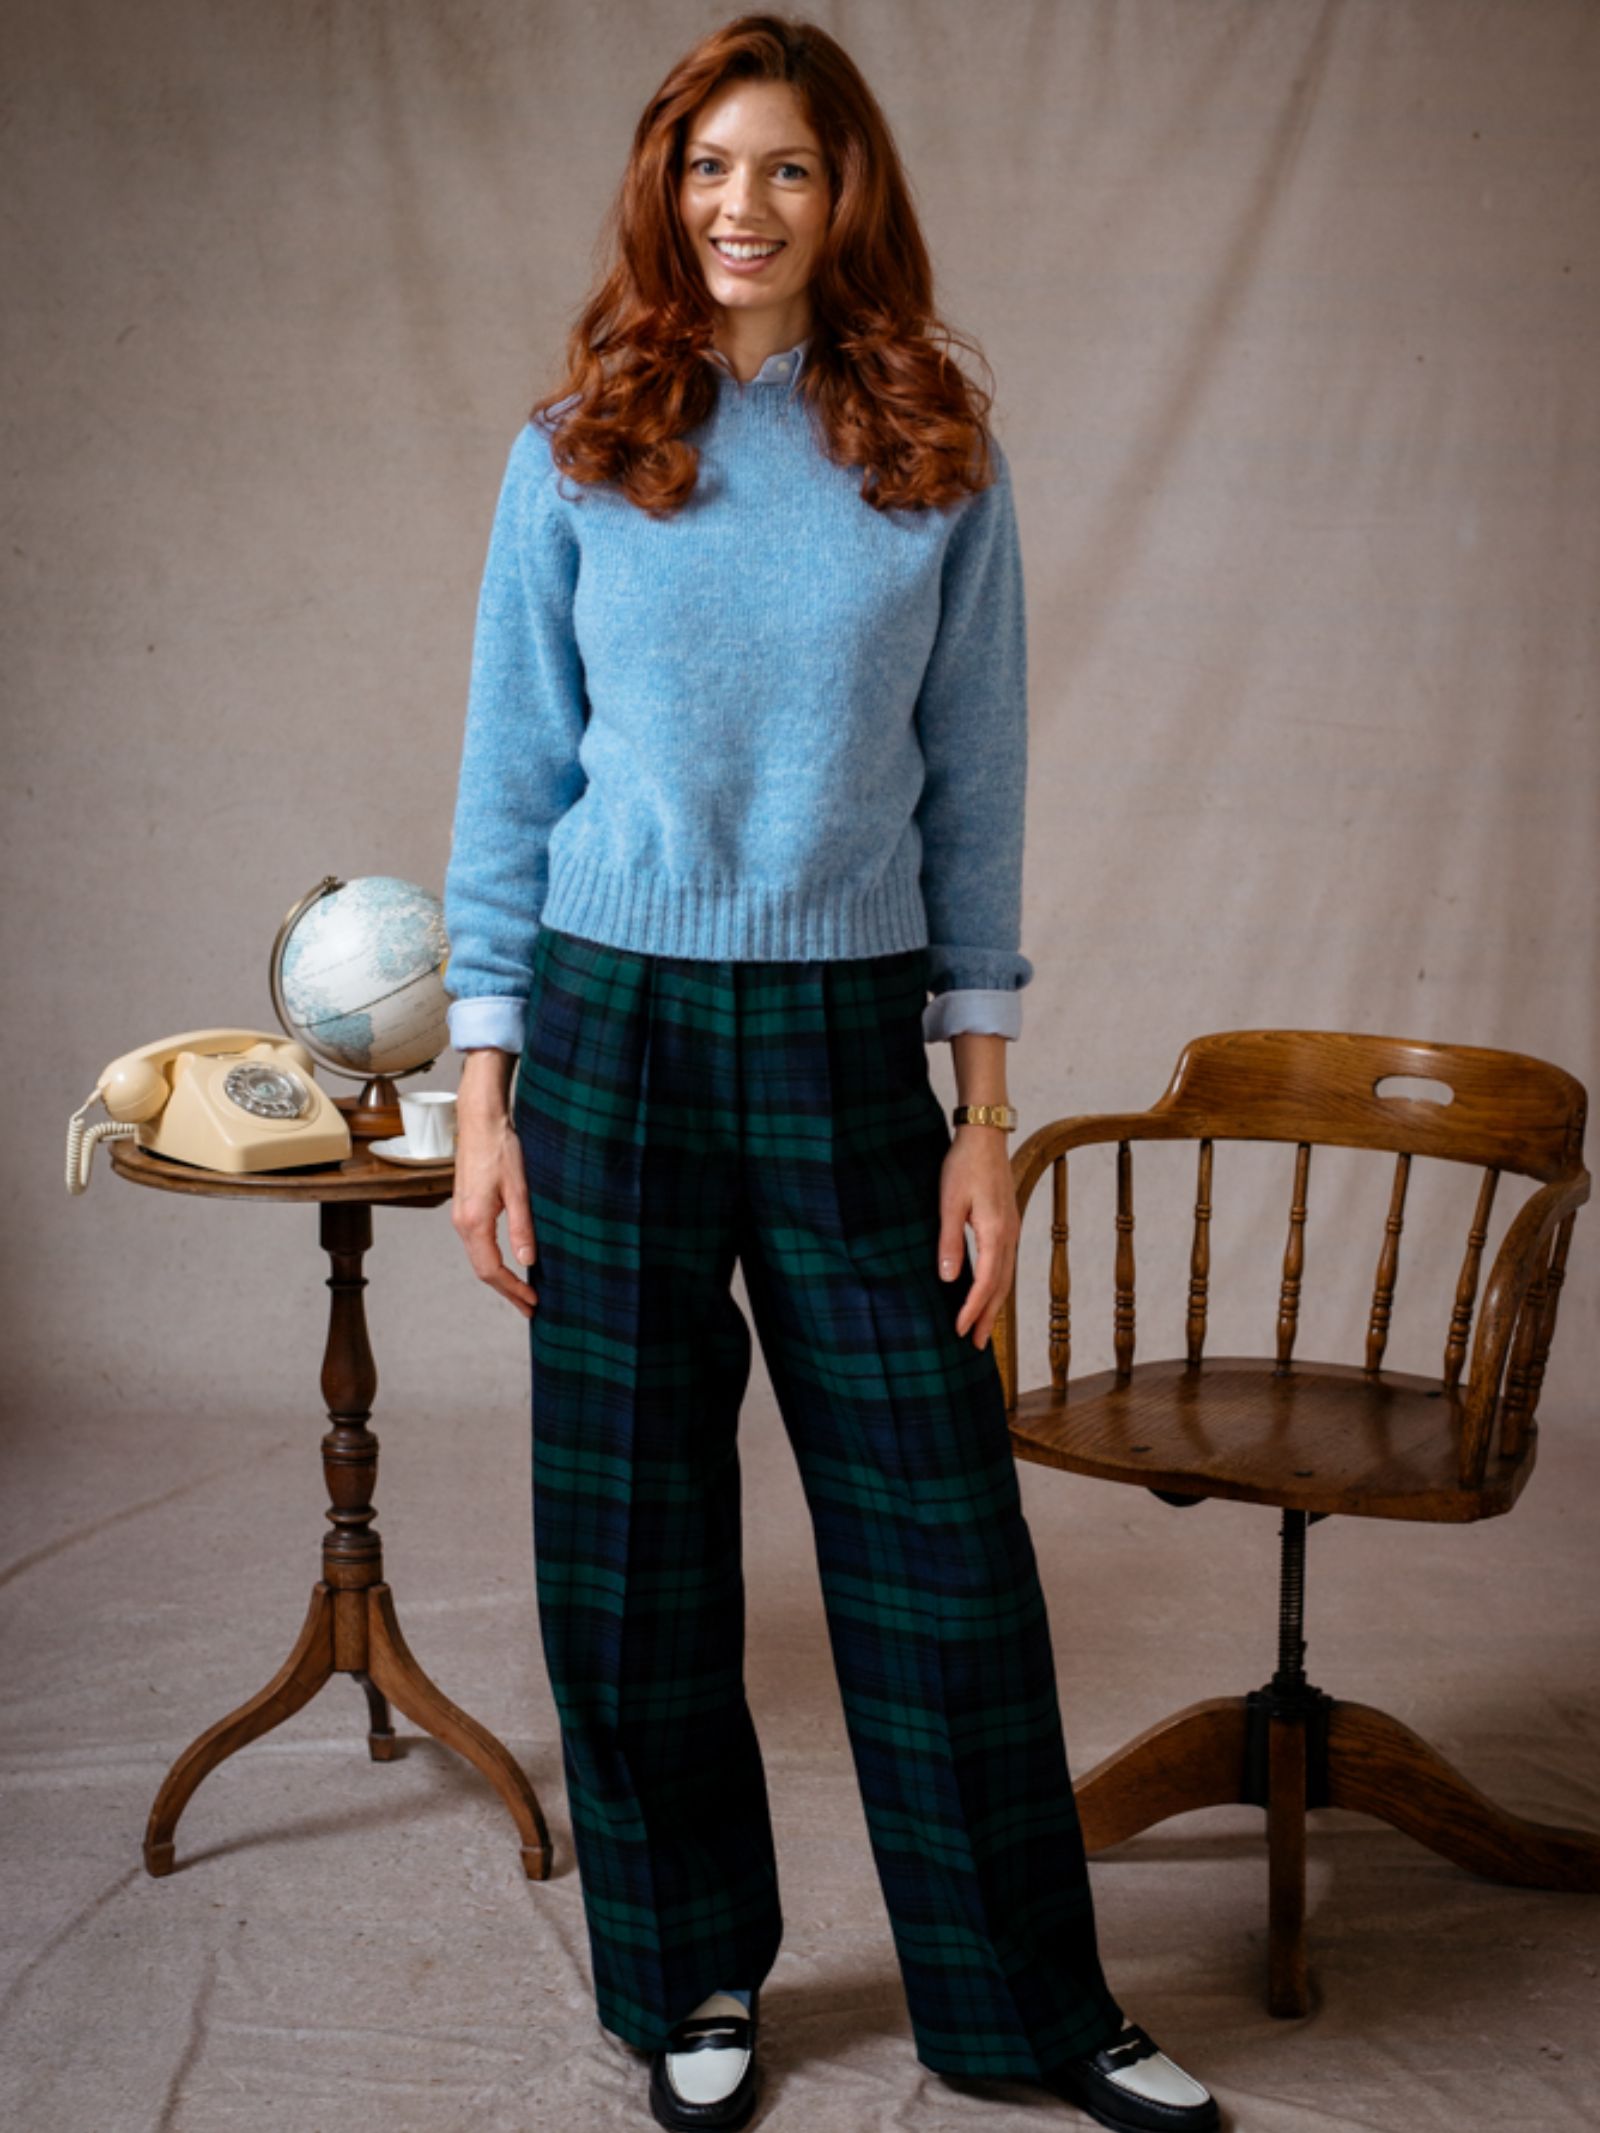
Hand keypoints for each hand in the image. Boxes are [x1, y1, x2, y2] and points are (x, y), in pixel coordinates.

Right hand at [451, 1051, 537, 1319]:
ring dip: (499, 1277)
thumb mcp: (519, 1189)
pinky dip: (491, 1259)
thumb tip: (528, 1262)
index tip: (532, 1303)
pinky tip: (507, 1261)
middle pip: (482, 1269)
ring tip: (521, 1290)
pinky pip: (476, 1243)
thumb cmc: (500, 1148)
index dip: (512, 1290)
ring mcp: (460, 1215)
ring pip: (478, 1257)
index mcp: (474, 1221)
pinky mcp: (465, 1206)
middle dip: (506, 1290)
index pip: (491, 1270)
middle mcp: (461, 1222)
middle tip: (529, 1306)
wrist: (480, 1120)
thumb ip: (522, 1227)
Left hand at [937, 1124, 1019, 1349]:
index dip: (973, 1309)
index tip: (960, 1330)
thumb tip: (949, 1279)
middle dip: (989, 1318)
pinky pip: (1005, 1265)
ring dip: (994, 1305)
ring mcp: (1010, 1231)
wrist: (985, 1137)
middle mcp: (1008, 1236)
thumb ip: (949, 1241)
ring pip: (1005, 1278)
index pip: (986, 1282)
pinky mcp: (1006, 1225)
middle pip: (1001, 1287)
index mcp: (995, 1233)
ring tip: (984, 1329)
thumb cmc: (964, 1166)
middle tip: (977, 1346)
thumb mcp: (949, 1202)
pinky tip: (988, 1294)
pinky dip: (997, 1286)